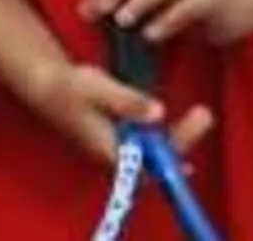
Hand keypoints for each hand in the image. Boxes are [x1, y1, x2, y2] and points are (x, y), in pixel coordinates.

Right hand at [28, 58, 215, 165]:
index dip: (169, 159)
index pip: (145, 166)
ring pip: (154, 154)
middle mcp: (116, 155)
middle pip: (156, 162)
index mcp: (109, 148)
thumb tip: (158, 113)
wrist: (48, 87)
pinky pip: (150, 146)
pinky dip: (167, 137)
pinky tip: (185, 125)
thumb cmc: (69, 88)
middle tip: (204, 115)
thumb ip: (128, 102)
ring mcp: (119, 148)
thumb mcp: (98, 88)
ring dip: (179, 137)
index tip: (189, 146)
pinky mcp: (121, 139)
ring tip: (202, 116)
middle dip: (183, 140)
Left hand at [80, 0, 230, 43]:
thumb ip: (116, 2)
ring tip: (123, 22)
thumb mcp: (148, 0)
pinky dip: (168, 20)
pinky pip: (190, 6)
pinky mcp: (212, 0)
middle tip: (107, 8)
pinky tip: (151, 35)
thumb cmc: (182, 2)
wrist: (234, 8)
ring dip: (140, 1)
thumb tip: (84, 8)